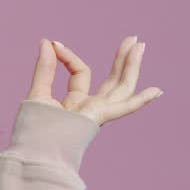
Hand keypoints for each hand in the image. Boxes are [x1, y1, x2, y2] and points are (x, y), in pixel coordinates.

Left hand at [26, 36, 161, 126]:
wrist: (33, 150)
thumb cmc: (32, 130)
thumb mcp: (38, 91)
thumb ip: (45, 67)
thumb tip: (47, 41)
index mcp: (76, 103)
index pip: (80, 72)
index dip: (68, 56)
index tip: (53, 43)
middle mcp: (91, 108)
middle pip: (113, 81)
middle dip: (123, 60)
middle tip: (133, 39)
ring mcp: (97, 114)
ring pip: (121, 87)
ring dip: (132, 66)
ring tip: (139, 45)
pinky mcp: (99, 117)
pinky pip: (124, 108)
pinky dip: (140, 100)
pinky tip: (157, 91)